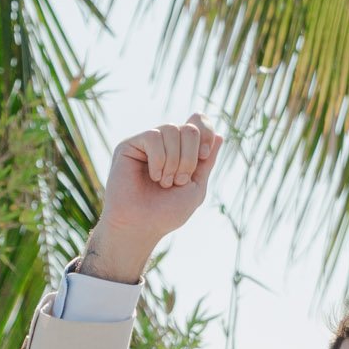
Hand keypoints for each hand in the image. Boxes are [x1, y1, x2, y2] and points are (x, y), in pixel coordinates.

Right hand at [78, 115, 222, 280]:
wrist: (141, 226)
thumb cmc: (166, 212)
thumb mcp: (195, 187)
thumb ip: (206, 162)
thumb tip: (219, 135)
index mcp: (182, 151)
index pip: (198, 122)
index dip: (205, 131)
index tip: (203, 156)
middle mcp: (165, 144)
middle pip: (189, 128)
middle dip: (189, 157)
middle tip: (179, 181)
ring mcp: (147, 143)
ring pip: (171, 129)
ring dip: (174, 161)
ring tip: (165, 182)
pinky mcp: (129, 145)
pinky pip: (153, 136)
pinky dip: (158, 160)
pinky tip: (153, 176)